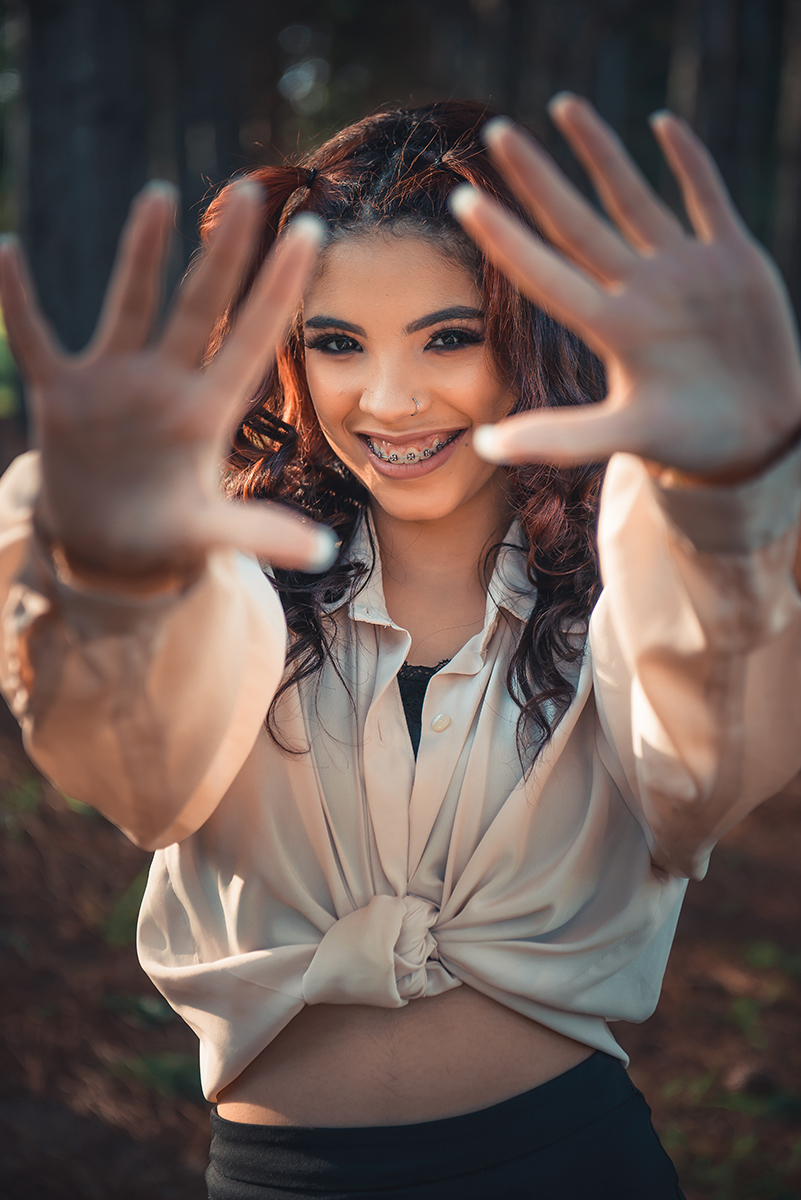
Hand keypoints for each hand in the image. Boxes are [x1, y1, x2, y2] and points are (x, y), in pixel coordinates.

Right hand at [0, 181, 333, 586]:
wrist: (105, 543)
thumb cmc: (165, 531)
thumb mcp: (208, 533)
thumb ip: (258, 533)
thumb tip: (323, 552)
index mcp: (207, 411)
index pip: (254, 340)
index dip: (279, 290)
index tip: (312, 232)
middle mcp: (166, 383)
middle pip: (200, 307)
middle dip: (224, 255)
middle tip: (254, 192)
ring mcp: (114, 383)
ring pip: (131, 305)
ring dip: (143, 255)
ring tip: (162, 196)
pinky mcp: (64, 394)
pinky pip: (36, 338)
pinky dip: (17, 302)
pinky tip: (6, 253)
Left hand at [451, 95, 800, 482]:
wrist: (755, 435)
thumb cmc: (686, 439)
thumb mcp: (626, 436)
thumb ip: (560, 439)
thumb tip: (483, 447)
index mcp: (611, 329)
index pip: (545, 274)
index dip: (506, 240)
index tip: (462, 203)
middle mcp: (638, 291)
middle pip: (576, 224)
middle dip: (538, 180)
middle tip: (496, 133)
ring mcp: (683, 271)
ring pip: (633, 198)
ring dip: (601, 153)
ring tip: (564, 106)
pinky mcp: (732, 260)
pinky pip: (707, 199)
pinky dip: (689, 163)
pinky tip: (661, 124)